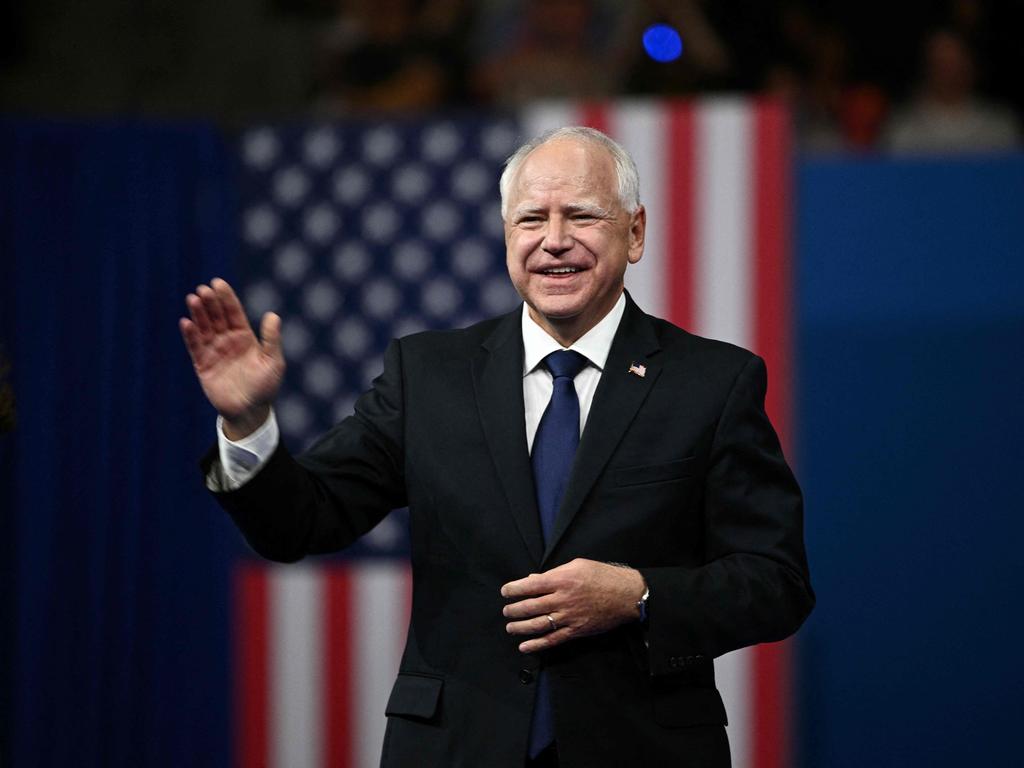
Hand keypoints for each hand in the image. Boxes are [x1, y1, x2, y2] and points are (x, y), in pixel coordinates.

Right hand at [179, 278, 284, 437]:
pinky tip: (186, 322)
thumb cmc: (265, 387)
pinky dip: (190, 335)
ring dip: (198, 314)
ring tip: (193, 299)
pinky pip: (195, 347)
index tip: (218, 283)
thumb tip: (273, 315)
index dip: (226, 298)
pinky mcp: (203, 365)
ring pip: (204, 328)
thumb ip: (271, 340)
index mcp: (245, 337)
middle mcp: (228, 341)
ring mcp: (214, 351)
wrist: (249, 412)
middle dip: (210, 302)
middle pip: (216, 316)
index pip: (233, 312)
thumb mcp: (273, 362)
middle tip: (204, 290)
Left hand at [501, 559, 645, 652]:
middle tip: (506, 611)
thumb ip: (553, 573)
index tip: (505, 592)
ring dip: (520, 628)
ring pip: (538, 625)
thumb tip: (532, 580)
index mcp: (561, 580)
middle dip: (513, 610)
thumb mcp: (577, 565)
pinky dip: (537, 645)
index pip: (529, 586)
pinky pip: (553, 640)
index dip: (513, 590)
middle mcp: (562, 599)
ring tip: (510, 627)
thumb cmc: (603, 576)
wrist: (626, 595)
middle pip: (530, 607)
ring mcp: (569, 617)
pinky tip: (525, 646)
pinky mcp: (576, 631)